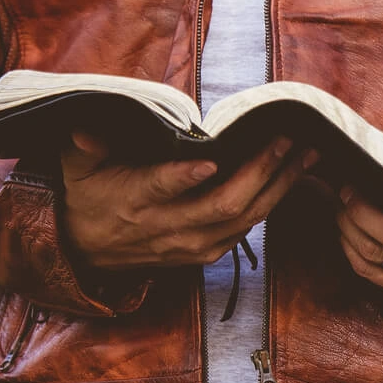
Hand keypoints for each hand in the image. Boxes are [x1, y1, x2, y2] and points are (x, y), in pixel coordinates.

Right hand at [59, 130, 316, 269]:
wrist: (88, 252)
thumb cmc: (89, 196)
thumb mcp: (77, 169)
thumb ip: (85, 146)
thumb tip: (83, 128)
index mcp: (135, 200)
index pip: (162, 188)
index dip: (185, 177)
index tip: (209, 160)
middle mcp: (168, 226)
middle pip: (222, 203)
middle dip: (260, 170)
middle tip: (286, 140)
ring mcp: (192, 244)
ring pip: (245, 218)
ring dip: (279, 186)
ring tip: (306, 155)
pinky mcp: (207, 253)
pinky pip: (248, 229)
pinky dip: (273, 203)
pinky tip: (294, 178)